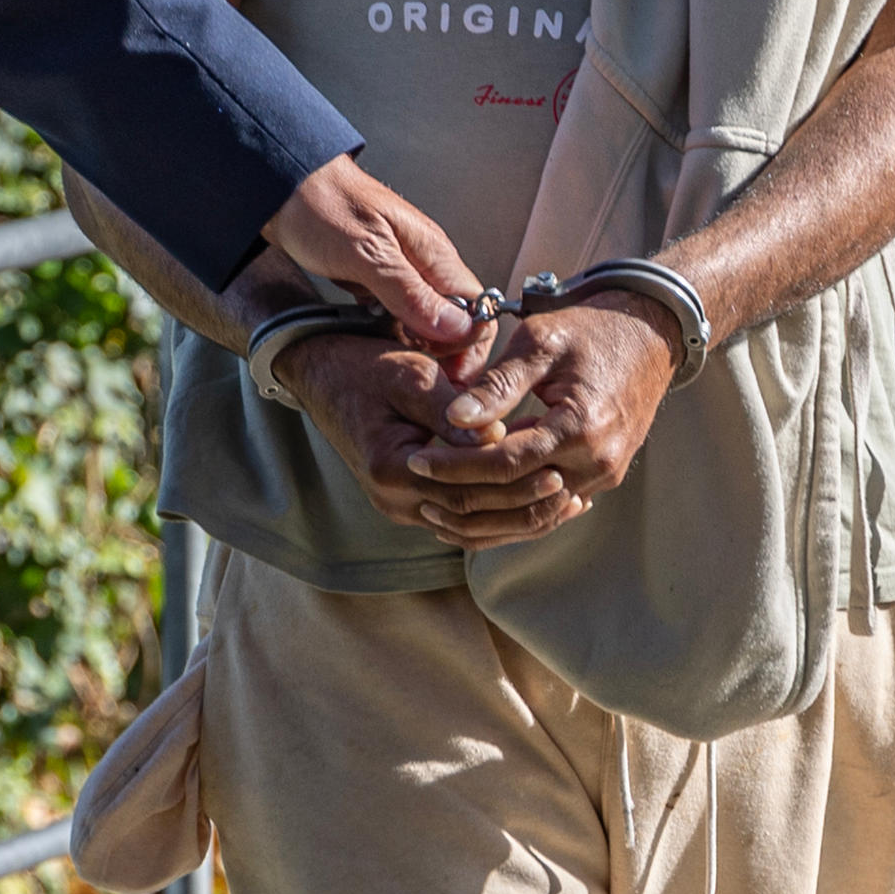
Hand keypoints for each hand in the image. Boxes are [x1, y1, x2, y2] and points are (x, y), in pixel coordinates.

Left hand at [257, 158, 483, 359]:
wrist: (283, 187)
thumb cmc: (320, 206)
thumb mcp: (364, 253)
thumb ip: (410, 292)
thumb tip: (456, 328)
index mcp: (434, 253)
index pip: (479, 310)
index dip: (468, 346)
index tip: (447, 371)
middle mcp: (427, 262)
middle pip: (460, 320)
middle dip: (446, 352)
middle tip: (420, 373)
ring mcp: (406, 270)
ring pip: (431, 320)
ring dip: (418, 343)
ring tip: (395, 357)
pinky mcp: (383, 277)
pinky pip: (402, 312)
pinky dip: (394, 330)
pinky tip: (378, 336)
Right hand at [274, 331, 545, 543]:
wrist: (322, 372)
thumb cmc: (366, 365)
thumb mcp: (411, 375)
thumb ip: (454, 410)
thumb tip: (498, 439)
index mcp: (391, 469)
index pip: (466, 493)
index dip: (515, 484)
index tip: (557, 468)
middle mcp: (393, 500)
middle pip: (471, 520)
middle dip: (525, 509)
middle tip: (572, 491)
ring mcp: (400, 506)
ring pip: (468, 528)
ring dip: (516, 518)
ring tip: (564, 502)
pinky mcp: (409, 501)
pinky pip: (459, 517)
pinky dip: (497, 513)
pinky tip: (534, 501)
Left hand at [406, 301, 681, 541]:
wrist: (651, 332)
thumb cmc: (590, 328)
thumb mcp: (540, 344)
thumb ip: (497, 386)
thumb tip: (454, 418)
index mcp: (580, 427)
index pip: (504, 464)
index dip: (455, 467)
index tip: (416, 461)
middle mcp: (597, 461)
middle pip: (517, 498)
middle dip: (464, 500)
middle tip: (418, 492)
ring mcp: (605, 475)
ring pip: (535, 515)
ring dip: (487, 519)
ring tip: (439, 512)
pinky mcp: (604, 477)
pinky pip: (553, 507)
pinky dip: (515, 514)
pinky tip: (478, 512)